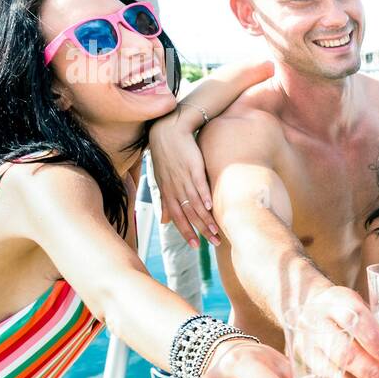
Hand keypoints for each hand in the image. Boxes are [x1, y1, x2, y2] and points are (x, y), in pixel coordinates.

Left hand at [148, 111, 219, 247]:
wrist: (168, 130)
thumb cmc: (166, 156)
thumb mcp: (162, 181)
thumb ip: (164, 203)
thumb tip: (163, 223)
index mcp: (167, 192)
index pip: (177, 217)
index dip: (186, 232)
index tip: (196, 247)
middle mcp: (174, 187)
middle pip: (188, 214)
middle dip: (200, 230)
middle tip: (214, 243)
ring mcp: (184, 177)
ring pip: (194, 202)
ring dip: (206, 218)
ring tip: (217, 230)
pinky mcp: (193, 165)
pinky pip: (199, 183)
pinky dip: (204, 195)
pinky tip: (210, 206)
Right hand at [298, 286, 378, 377]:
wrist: (307, 306)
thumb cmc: (345, 312)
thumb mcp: (366, 311)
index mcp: (338, 303)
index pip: (355, 318)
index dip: (372, 337)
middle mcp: (318, 324)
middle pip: (344, 352)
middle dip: (371, 373)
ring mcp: (305, 347)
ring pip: (332, 376)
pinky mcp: (298, 367)